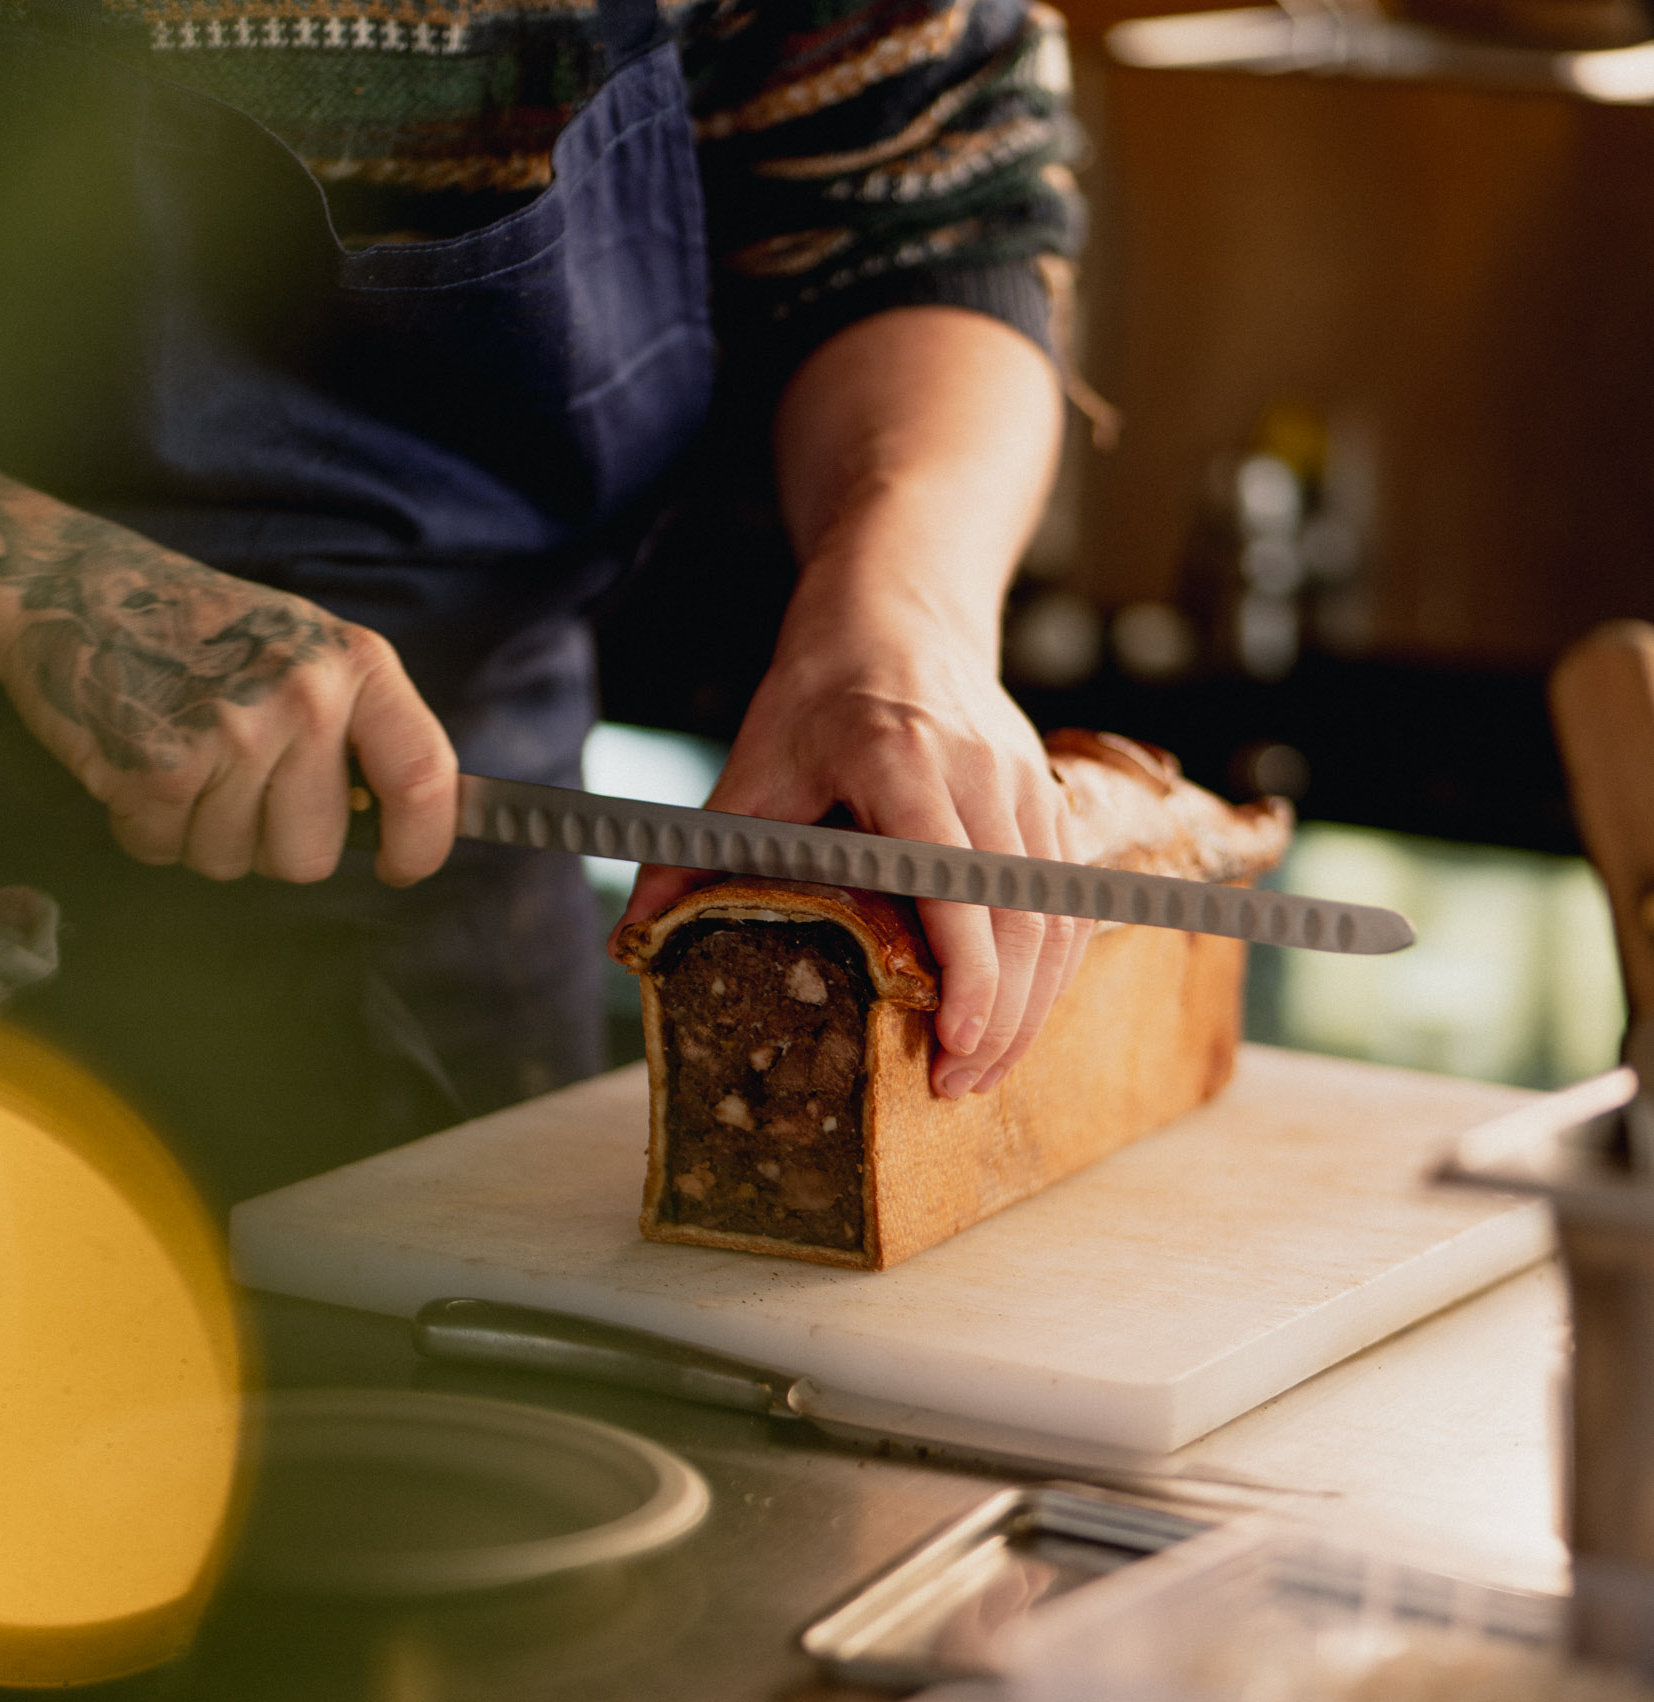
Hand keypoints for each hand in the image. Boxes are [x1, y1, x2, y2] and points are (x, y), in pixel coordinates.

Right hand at [0, 474, 456, 884]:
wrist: (80, 586)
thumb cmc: (204, 630)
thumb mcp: (308, 650)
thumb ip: (358, 728)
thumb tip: (388, 822)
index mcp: (357, 665)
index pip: (424, 778)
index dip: (421, 845)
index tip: (398, 867)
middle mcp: (304, 698)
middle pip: (311, 856)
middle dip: (271, 844)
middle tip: (236, 783)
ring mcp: (232, 733)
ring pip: (234, 862)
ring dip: (202, 833)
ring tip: (186, 760)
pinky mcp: (160, 766)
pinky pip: (166, 851)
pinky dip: (148, 827)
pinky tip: (143, 766)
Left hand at [617, 604, 1089, 1098]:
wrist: (899, 613)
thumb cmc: (821, 688)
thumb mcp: (751, 762)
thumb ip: (698, 852)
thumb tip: (634, 937)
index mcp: (902, 757)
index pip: (954, 880)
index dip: (968, 971)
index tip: (952, 1044)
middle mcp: (981, 770)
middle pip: (1021, 914)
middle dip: (1000, 1016)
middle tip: (958, 1088)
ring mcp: (1028, 783)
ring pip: (1057, 913)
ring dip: (1032, 1003)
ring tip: (985, 1070)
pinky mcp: (1050, 798)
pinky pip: (1068, 897)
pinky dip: (1051, 967)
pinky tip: (1016, 1015)